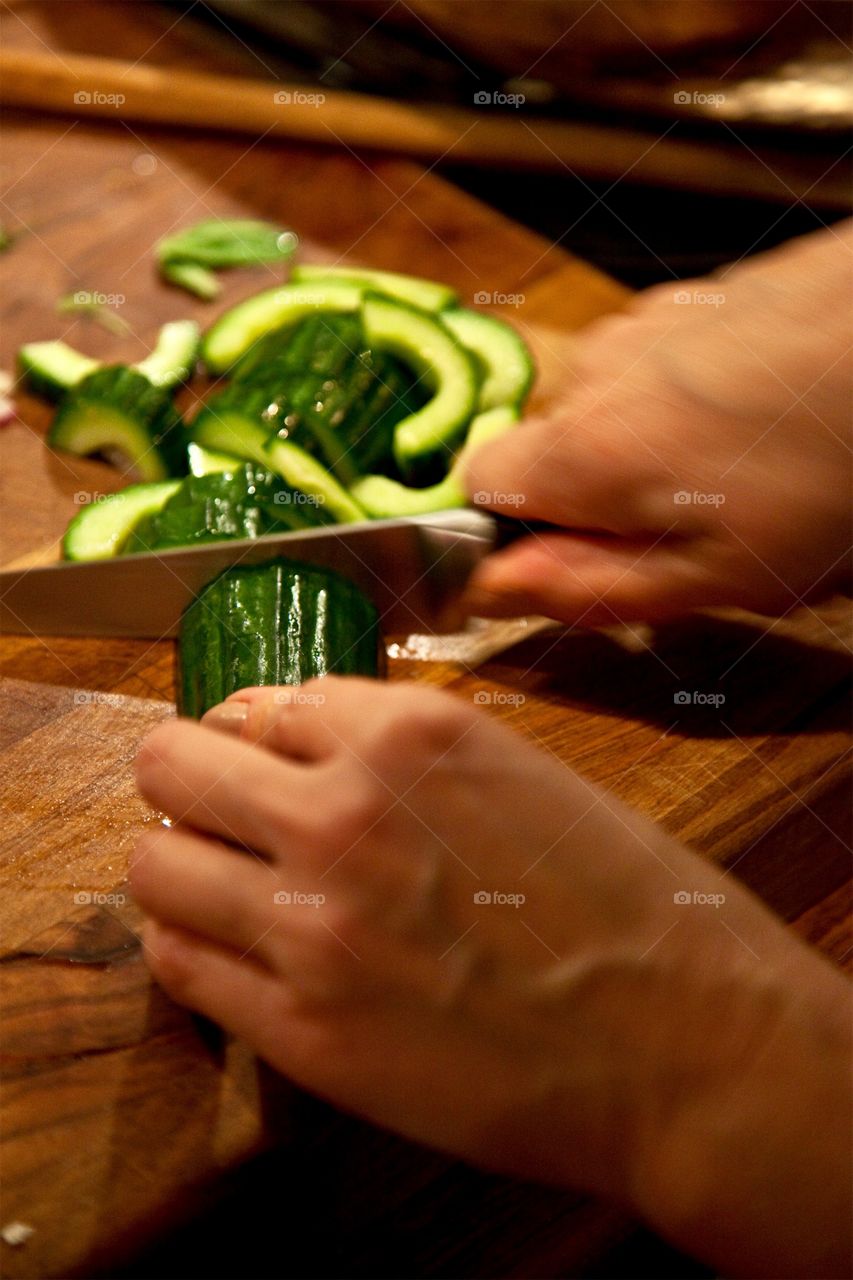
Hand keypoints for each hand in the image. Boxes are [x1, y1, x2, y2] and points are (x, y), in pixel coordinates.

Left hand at [132, 679, 850, 1277]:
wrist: (689, 1046)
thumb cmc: (632, 905)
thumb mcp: (523, 775)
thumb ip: (409, 758)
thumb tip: (316, 753)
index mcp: (411, 733)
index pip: (264, 703)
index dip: (257, 734)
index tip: (259, 759)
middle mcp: (344, 813)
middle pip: (176, 761)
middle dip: (190, 780)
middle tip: (216, 811)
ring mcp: (313, 924)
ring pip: (154, 863)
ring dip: (179, 865)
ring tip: (219, 884)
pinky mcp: (304, 1031)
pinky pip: (179, 964)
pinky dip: (190, 948)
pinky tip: (230, 952)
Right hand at [464, 221, 852, 624]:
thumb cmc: (825, 473)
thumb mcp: (709, 575)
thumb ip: (584, 585)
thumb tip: (487, 591)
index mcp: (577, 449)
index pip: (476, 483)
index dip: (514, 530)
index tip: (578, 558)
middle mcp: (591, 371)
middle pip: (553, 445)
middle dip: (600, 494)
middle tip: (694, 532)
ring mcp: (646, 320)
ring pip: (613, 404)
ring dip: (653, 446)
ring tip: (749, 474)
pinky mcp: (699, 295)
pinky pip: (662, 364)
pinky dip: (695, 399)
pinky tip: (769, 419)